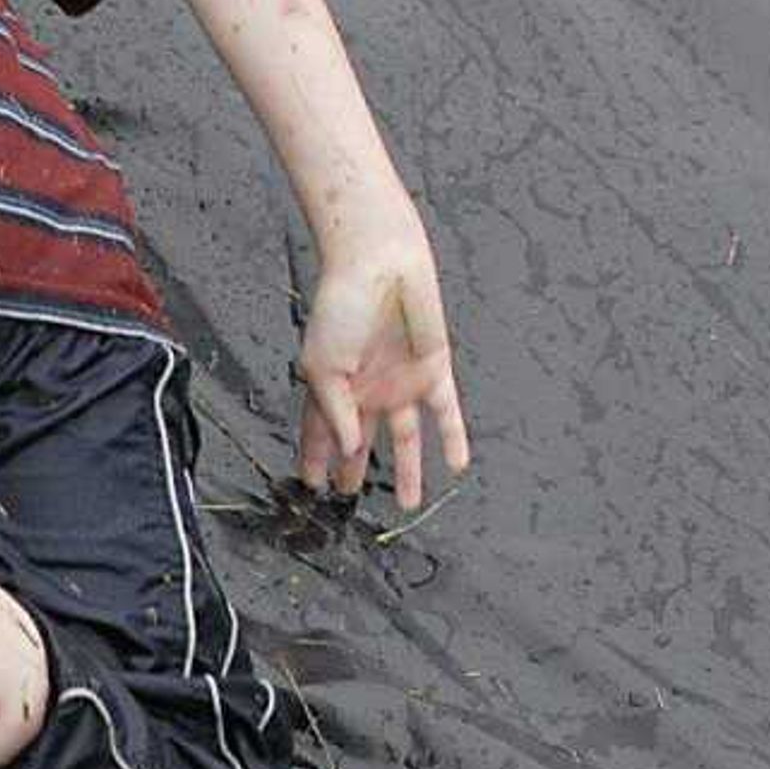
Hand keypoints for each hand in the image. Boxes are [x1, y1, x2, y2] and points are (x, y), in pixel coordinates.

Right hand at [298, 227, 469, 509]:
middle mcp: (366, 390)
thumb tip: (349, 450)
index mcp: (331, 386)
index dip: (314, 459)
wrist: (380, 265)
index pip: (320, 432)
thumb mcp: (322, 364)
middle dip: (354, 469)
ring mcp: (399, 384)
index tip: (311, 487)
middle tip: (350, 499)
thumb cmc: (340, 306)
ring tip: (409, 503)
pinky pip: (445, 413)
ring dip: (407, 470)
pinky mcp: (432, 372)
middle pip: (360, 441)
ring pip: (404, 437)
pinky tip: (457, 465)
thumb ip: (334, 411)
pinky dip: (452, 438)